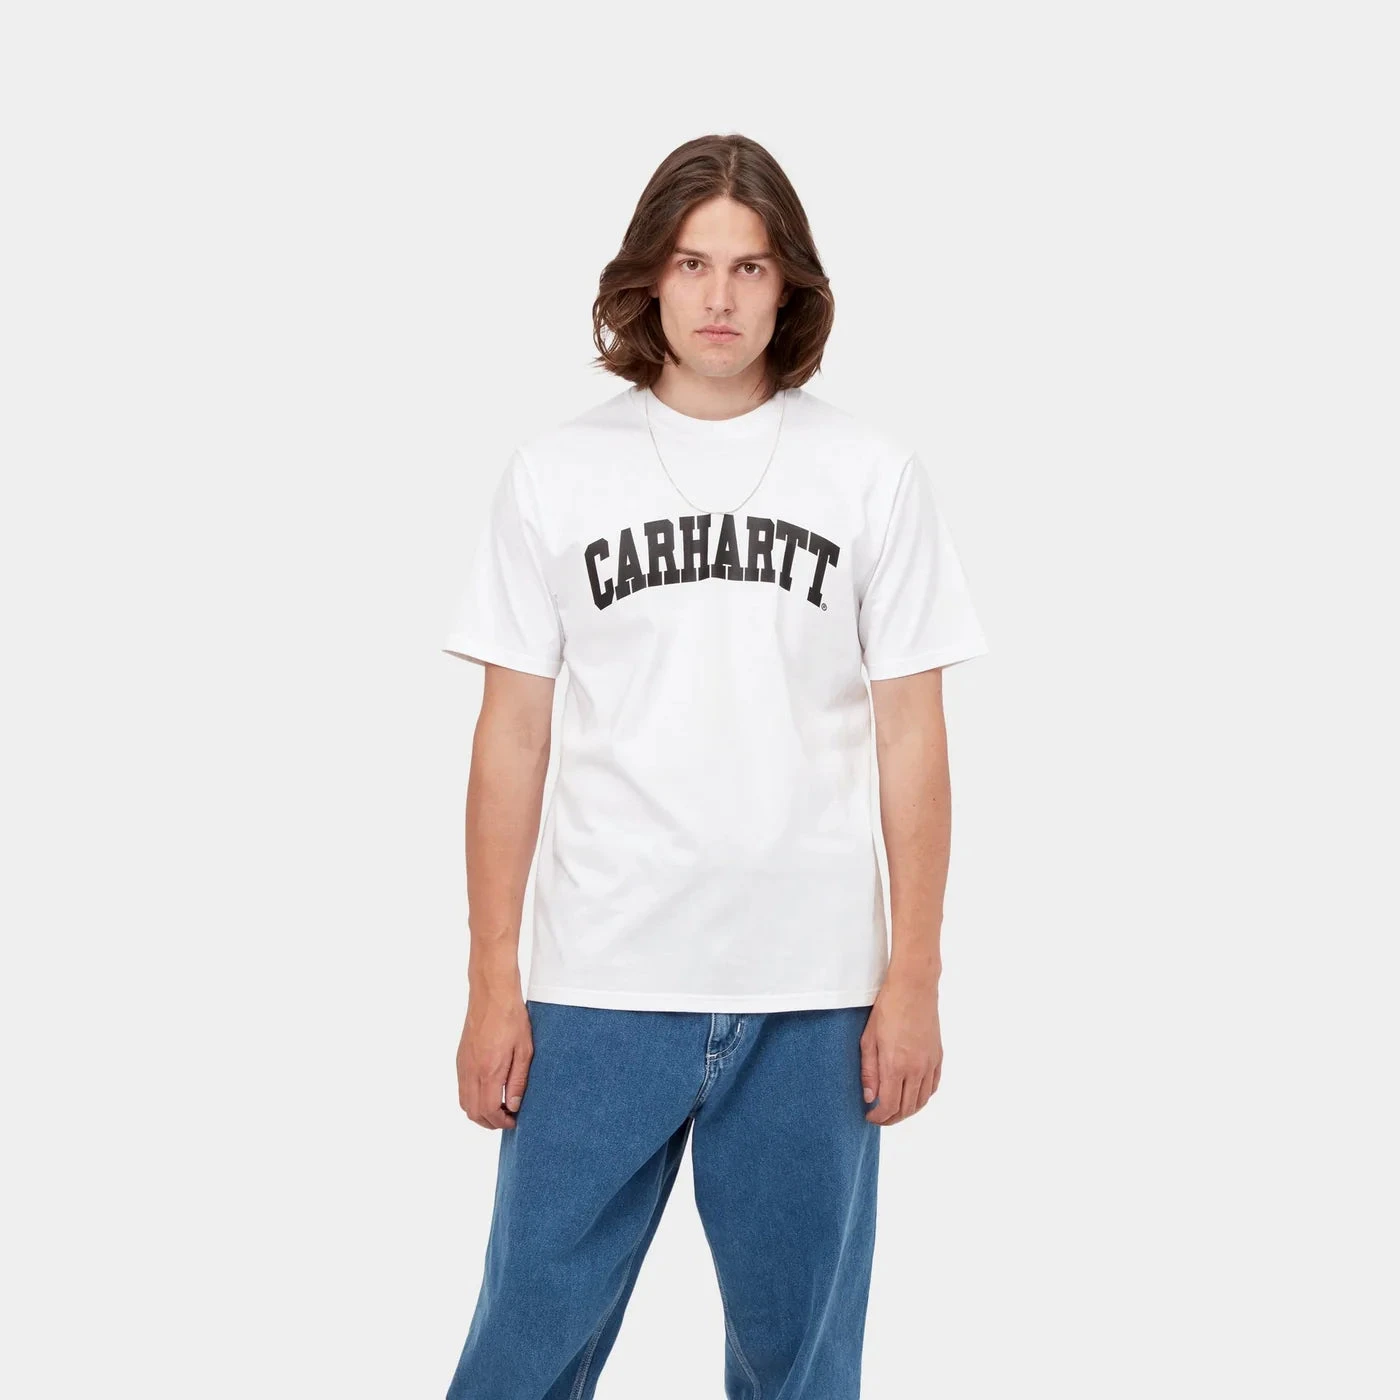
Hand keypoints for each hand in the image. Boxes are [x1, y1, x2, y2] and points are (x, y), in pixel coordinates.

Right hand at [457, 994, 532, 1129]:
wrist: (492, 994)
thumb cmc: (511, 1018)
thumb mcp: (524, 1050)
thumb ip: (517, 1081)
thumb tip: (512, 1106)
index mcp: (488, 1070)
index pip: (488, 1110)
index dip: (500, 1122)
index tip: (513, 1120)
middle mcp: (470, 1070)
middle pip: (472, 1111)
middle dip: (489, 1121)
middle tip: (507, 1118)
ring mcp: (462, 1064)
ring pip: (464, 1101)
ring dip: (479, 1111)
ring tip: (499, 1106)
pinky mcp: (460, 1057)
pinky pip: (462, 1087)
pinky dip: (472, 1098)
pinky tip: (489, 1091)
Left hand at [860, 971, 942, 1125]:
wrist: (914, 988)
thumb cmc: (887, 1009)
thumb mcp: (868, 1039)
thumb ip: (869, 1072)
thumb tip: (870, 1098)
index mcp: (895, 1065)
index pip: (890, 1106)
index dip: (878, 1117)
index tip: (869, 1116)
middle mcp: (916, 1069)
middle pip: (906, 1108)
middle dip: (891, 1118)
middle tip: (879, 1117)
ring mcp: (930, 1064)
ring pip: (921, 1101)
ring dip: (907, 1111)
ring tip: (894, 1110)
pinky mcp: (938, 1057)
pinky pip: (932, 1087)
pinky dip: (922, 1097)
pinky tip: (912, 1095)